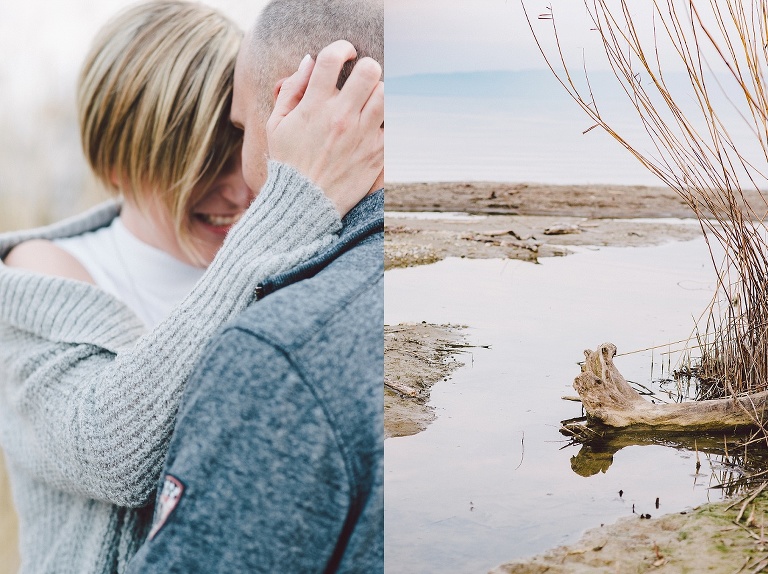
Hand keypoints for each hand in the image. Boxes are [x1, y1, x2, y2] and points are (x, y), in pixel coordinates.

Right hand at [266, 40, 383, 216]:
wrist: (304, 205)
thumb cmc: (288, 164)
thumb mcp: (276, 125)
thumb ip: (291, 90)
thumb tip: (308, 61)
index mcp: (314, 106)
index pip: (332, 58)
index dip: (342, 48)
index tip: (345, 54)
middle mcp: (341, 117)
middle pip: (370, 71)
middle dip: (367, 69)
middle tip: (361, 79)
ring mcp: (362, 135)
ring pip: (387, 94)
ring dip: (380, 93)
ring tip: (370, 102)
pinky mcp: (377, 154)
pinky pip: (394, 125)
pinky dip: (388, 119)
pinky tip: (377, 123)